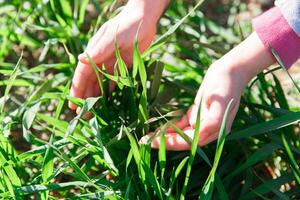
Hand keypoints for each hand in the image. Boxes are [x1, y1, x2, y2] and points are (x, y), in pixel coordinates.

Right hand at [68, 0, 166, 112]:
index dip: (77, 90)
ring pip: (102, 84)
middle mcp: (101, 60)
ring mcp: (112, 64)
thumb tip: (80, 60)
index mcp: (94, 53)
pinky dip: (112, 92)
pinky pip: (116, 81)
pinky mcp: (124, 66)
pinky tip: (110, 102)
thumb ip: (99, 50)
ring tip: (94, 113)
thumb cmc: (126, 24)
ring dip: (97, 97)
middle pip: (90, 82)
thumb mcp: (112, 36)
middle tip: (82, 115)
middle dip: (85, 98)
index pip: (82, 74)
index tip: (72, 104)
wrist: (144, 19)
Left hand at [140, 32, 274, 149]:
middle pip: (183, 140)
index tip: (153, 143)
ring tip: (148, 136)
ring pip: (181, 133)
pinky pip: (182, 123)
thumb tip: (197, 137)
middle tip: (144, 141)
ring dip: (166, 135)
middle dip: (164, 142)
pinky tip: (159, 128)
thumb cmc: (226, 85)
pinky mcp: (198, 113)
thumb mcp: (220, 103)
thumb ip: (212, 122)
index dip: (171, 144)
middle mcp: (208, 129)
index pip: (189, 142)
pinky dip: (171, 126)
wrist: (230, 70)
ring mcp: (202, 121)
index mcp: (216, 130)